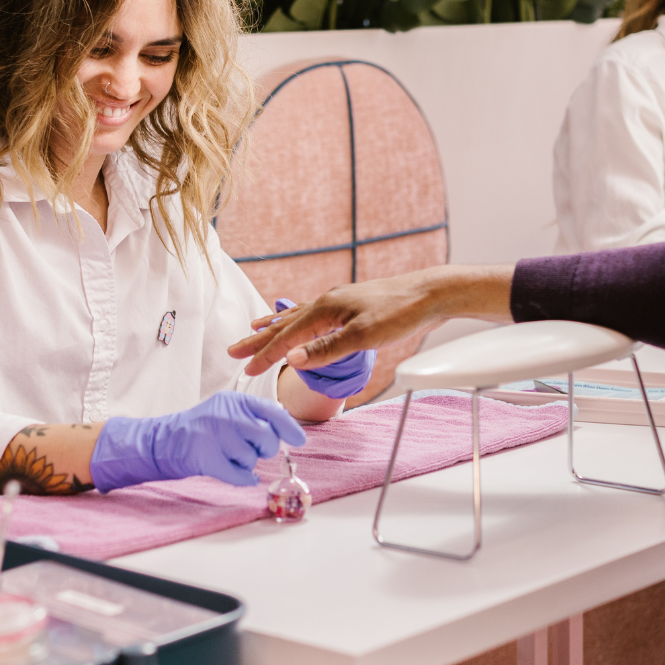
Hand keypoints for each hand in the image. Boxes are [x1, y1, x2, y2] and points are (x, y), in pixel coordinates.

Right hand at [89, 391, 306, 491]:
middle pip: (267, 437)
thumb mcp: (228, 411)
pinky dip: (242, 478)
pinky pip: (239, 475)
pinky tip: (235, 472)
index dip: (290, 428)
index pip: (272, 411)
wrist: (163, 441)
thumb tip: (288, 424)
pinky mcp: (204, 457)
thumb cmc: (204, 428)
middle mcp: (224, 414)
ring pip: (251, 458)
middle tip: (253, 450)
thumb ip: (255, 414)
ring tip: (228, 455)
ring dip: (246, 463)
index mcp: (233, 400)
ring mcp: (212, 435)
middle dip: (265, 449)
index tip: (299, 440)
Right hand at [227, 265, 514, 376]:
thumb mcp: (363, 336)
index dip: (265, 355)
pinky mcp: (351, 308)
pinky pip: (314, 316)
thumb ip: (327, 349)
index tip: (245, 370)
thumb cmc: (400, 313)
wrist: (430, 294)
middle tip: (233, 352)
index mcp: (325, 309)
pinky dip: (298, 321)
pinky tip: (300, 323)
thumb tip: (292, 360)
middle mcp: (327, 302)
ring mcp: (338, 303)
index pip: (287, 337)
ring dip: (274, 327)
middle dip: (259, 340)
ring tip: (254, 330)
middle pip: (284, 324)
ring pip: (297, 317)